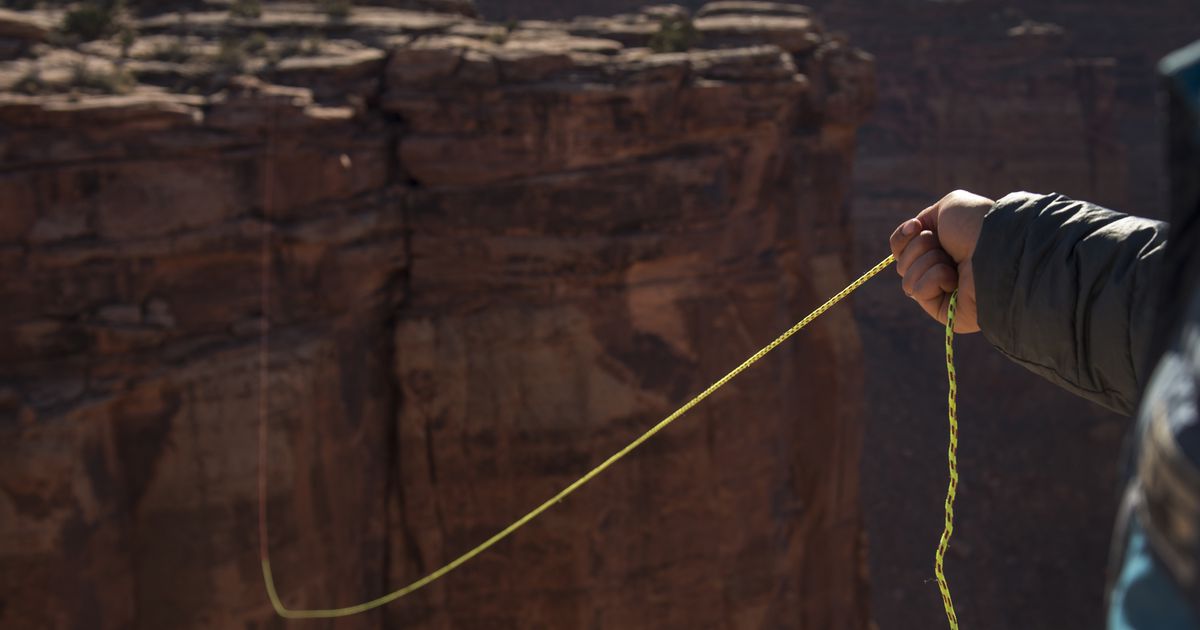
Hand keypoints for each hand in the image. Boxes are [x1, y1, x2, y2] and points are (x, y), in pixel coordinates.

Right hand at [888, 189, 991, 332]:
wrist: (995, 249)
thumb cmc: (976, 225)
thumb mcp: (948, 207)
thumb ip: (925, 219)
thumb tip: (913, 234)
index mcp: (942, 246)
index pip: (902, 247)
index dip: (902, 237)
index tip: (915, 227)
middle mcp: (941, 267)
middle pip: (902, 261)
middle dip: (919, 247)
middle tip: (944, 245)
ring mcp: (942, 290)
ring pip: (906, 277)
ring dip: (927, 262)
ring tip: (954, 264)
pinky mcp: (942, 310)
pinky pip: (917, 291)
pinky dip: (933, 279)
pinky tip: (955, 280)